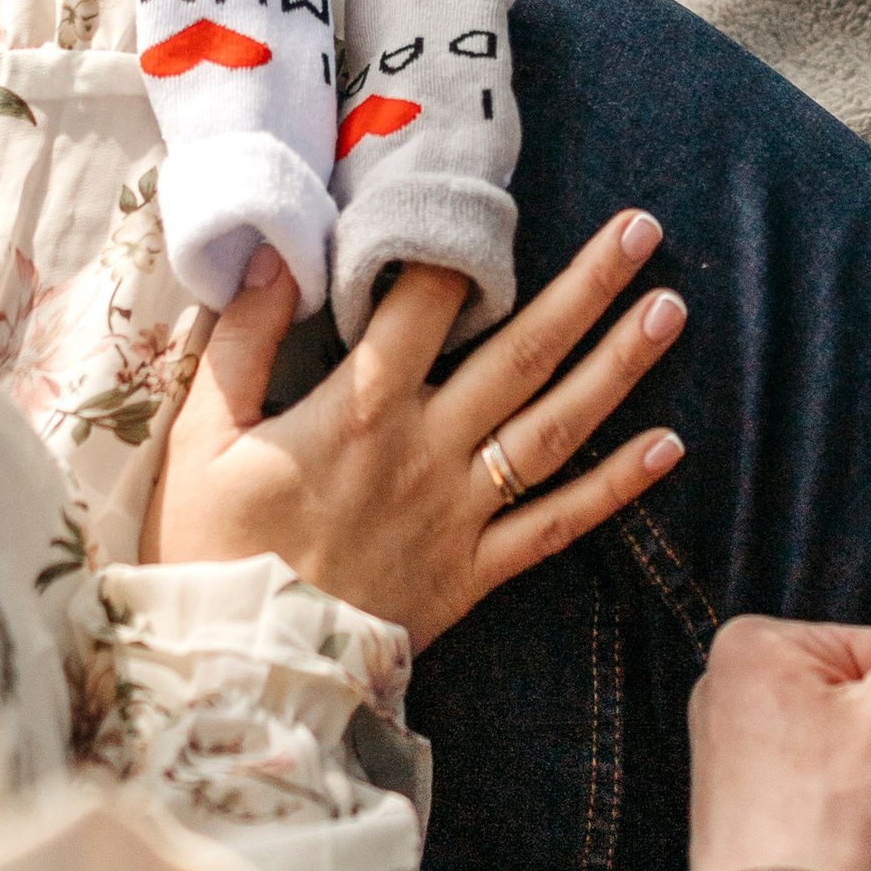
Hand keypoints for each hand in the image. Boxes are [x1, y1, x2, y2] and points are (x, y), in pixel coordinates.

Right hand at [144, 211, 686, 652]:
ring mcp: (458, 513)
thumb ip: (240, 342)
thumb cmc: (207, 551)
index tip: (504, 195)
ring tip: (671, 311)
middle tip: (644, 230)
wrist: (236, 675)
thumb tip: (278, 256)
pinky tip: (668, 447)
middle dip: (586, 287)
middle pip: (520, 352)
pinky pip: (555, 527)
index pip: (422, 304)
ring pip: (554, 429)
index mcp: (356, 408)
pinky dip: (614, 490)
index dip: (462, 245)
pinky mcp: (472, 574)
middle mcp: (424, 450)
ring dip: (617, 369)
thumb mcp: (200, 439)